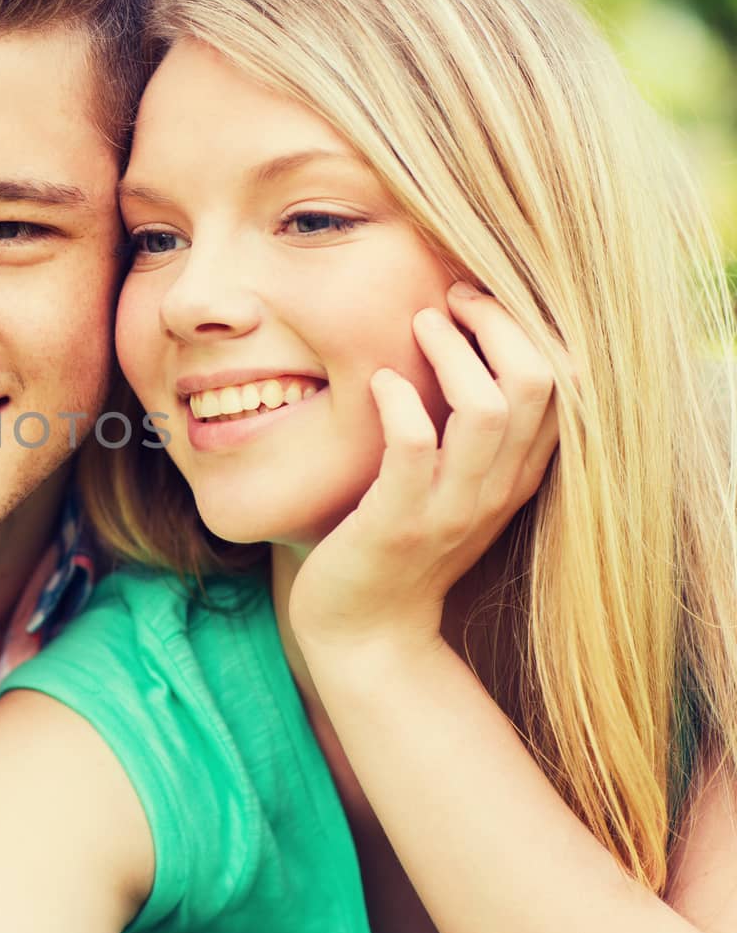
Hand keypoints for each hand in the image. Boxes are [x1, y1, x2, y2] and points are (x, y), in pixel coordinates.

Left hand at [288, 282, 560, 654]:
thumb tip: (461, 344)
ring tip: (419, 324)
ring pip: (485, 409)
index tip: (480, 302)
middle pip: (538, 383)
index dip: (533, 329)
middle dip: (498, 324)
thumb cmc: (398, 544)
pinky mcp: (398, 523)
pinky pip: (413, 447)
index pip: (567, 387)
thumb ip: (472, 434)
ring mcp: (451, 509)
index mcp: (517, 475)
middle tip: (451, 300)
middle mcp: (497, 489)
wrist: (365, 632)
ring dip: (452, 353)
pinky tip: (378, 383)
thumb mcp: (454, 487)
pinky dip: (398, 402)